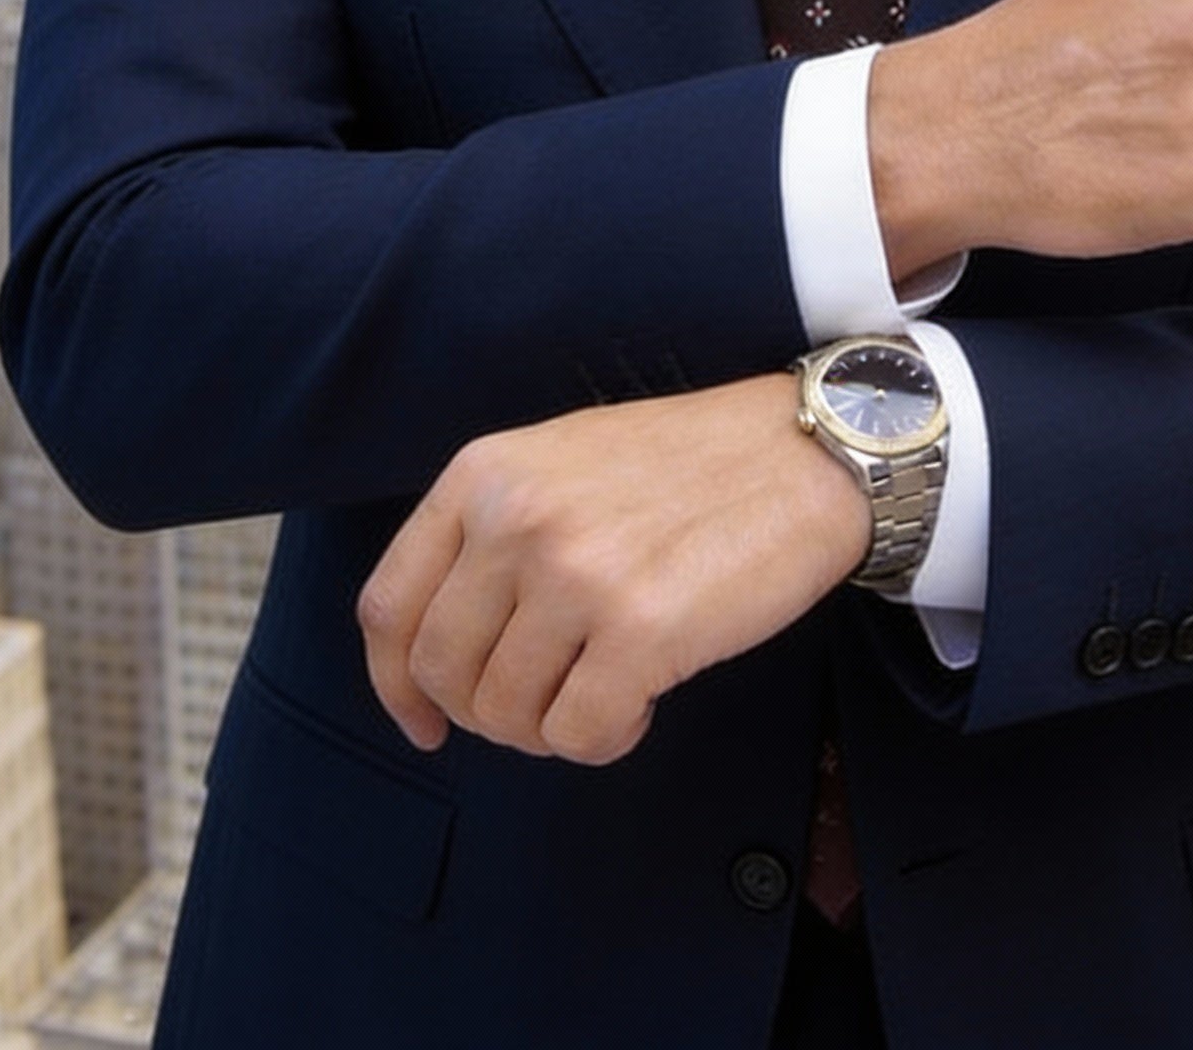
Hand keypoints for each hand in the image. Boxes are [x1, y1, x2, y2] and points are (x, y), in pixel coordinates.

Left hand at [356, 373, 870, 764]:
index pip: (389, 606)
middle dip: (486, 714)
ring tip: (603, 691)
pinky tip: (640, 704)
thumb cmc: (690, 463)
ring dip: (550, 728)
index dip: (395, 684)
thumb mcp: (562, 461)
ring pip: (506, 715)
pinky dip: (604, 740)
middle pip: (442, 673)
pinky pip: (578, 736)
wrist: (804, 451)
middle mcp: (516, 520)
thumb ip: (494, 532)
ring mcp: (576, 574)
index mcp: (485, 474)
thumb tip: (443, 649)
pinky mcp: (641, 629)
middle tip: (544, 704)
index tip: (425, 721)